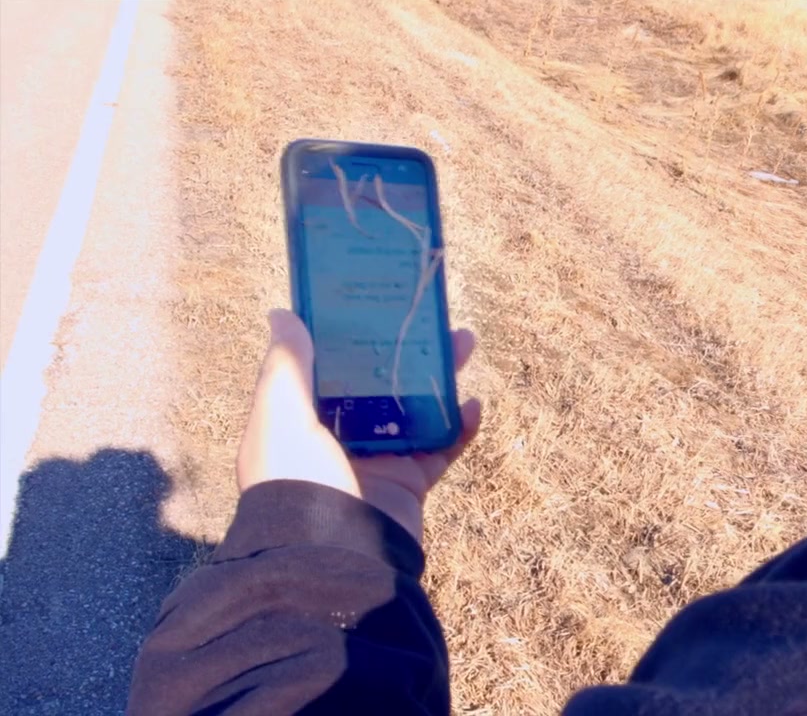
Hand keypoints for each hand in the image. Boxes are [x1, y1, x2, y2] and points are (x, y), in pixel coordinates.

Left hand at [236, 309, 481, 542]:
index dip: (349, 337)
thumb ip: (287, 365)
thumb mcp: (281, 415)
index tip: (374, 305)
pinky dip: (459, 428)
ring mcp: (375, 462)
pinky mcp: (407, 484)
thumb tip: (282, 314)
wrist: (331, 555)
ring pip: (414, 409)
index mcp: (299, 421)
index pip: (326, 368)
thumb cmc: (296, 480)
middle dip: (407, 350)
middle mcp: (336, 440)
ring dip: (441, 377)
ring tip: (465, 343)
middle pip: (378, 383)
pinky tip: (472, 405)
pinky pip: (440, 450)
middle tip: (433, 319)